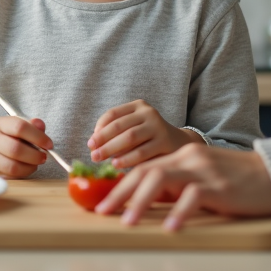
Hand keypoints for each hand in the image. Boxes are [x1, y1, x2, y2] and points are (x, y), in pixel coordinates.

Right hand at [0, 116, 53, 178]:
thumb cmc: (9, 137)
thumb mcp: (19, 127)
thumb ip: (32, 126)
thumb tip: (40, 125)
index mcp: (0, 123)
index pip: (20, 127)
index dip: (37, 137)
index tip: (49, 144)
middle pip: (15, 149)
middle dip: (34, 155)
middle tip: (44, 157)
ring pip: (12, 166)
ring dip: (29, 166)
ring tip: (35, 163)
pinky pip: (9, 175)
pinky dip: (23, 173)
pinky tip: (27, 168)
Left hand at [87, 99, 202, 168]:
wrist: (179, 144)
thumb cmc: (149, 139)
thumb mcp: (134, 129)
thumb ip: (117, 134)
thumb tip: (93, 146)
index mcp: (138, 106)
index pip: (113, 114)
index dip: (99, 128)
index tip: (91, 143)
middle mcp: (149, 113)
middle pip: (119, 125)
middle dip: (102, 140)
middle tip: (92, 154)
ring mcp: (158, 126)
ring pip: (130, 137)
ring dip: (111, 149)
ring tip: (99, 159)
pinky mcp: (165, 141)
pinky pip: (142, 151)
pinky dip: (127, 158)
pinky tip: (116, 164)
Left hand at [94, 143, 270, 230]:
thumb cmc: (237, 180)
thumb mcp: (202, 177)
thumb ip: (178, 184)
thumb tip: (149, 200)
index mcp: (183, 156)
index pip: (144, 167)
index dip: (121, 185)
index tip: (104, 203)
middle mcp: (189, 159)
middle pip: (146, 171)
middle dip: (121, 192)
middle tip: (103, 211)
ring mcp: (204, 171)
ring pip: (162, 179)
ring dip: (140, 201)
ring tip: (127, 222)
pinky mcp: (221, 187)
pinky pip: (194, 196)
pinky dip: (180, 212)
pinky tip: (170, 227)